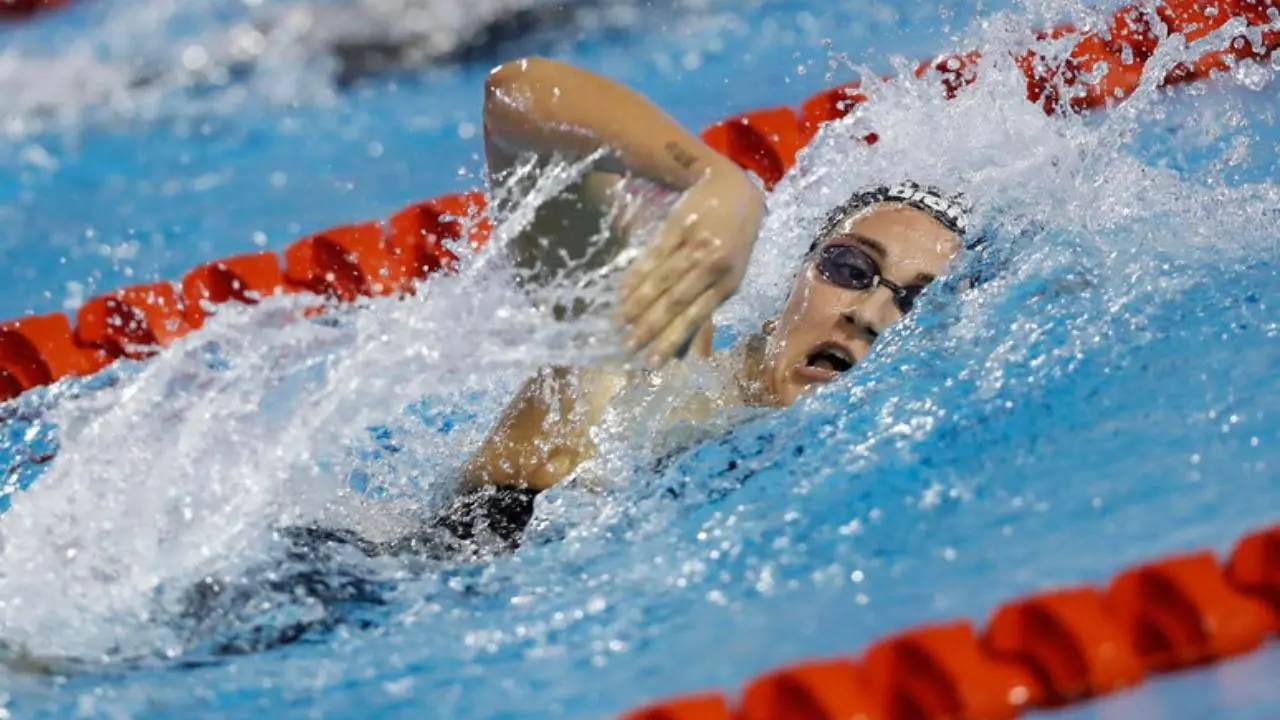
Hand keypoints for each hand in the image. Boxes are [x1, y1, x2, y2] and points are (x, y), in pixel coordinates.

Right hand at [616, 165, 765, 364]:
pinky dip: (636, 276)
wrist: (735, 191)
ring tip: (619, 322)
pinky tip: (621, 293)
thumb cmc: (733, 242)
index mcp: (728, 283)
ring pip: (661, 280)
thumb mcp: (731, 275)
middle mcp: (713, 266)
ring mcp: (695, 245)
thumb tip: (686, 346)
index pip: (695, 317)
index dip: (671, 339)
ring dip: (637, 304)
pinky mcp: (678, 227)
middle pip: (675, 301)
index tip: (651, 361)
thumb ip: (708, 304)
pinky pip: (653, 256)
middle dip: (649, 326)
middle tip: (628, 346)